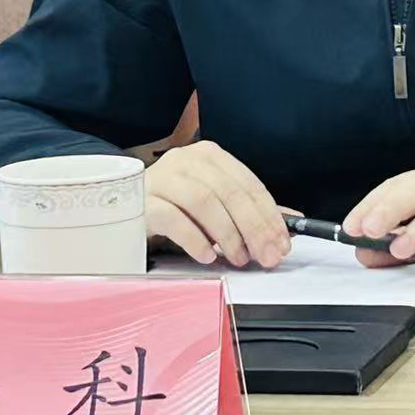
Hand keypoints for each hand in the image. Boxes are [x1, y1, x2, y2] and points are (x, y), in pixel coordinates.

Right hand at [144, 140, 291, 267]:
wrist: (122, 208)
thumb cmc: (173, 206)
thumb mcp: (214, 205)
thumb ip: (248, 210)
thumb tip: (291, 220)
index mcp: (209, 156)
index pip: (248, 184)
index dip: (269, 216)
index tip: (282, 242)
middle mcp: (185, 160)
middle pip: (229, 192)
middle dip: (254, 228)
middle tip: (266, 256)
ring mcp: (161, 178)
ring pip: (203, 201)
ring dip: (227, 234)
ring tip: (237, 258)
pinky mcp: (141, 201)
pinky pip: (172, 218)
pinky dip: (195, 239)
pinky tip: (207, 256)